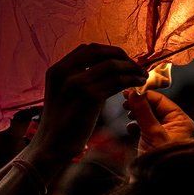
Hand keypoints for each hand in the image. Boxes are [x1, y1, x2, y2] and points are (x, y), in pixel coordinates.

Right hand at [29, 44, 147, 167]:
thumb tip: (102, 68)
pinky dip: (130, 80)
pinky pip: (116, 81)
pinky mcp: (90, 97)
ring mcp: (77, 83)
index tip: (121, 60)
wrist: (52, 145)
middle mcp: (65, 72)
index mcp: (57, 69)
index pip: (87, 49)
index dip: (107, 51)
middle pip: (99, 52)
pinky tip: (137, 84)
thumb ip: (76, 78)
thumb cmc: (61, 122)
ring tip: (141, 75)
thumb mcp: (61, 93)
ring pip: (111, 65)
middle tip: (135, 66)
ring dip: (131, 68)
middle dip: (121, 56)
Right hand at [123, 89, 193, 153]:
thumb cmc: (161, 160)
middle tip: (125, 102)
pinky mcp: (154, 142)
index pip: (161, 100)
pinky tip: (131, 128)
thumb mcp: (152, 133)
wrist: (157, 186)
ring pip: (148, 116)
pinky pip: (145, 127)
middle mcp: (175, 125)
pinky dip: (136, 125)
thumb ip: (142, 111)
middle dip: (139, 104)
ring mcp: (164, 134)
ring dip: (137, 114)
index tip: (128, 92)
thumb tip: (134, 92)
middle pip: (154, 107)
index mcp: (181, 121)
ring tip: (128, 114)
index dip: (144, 95)